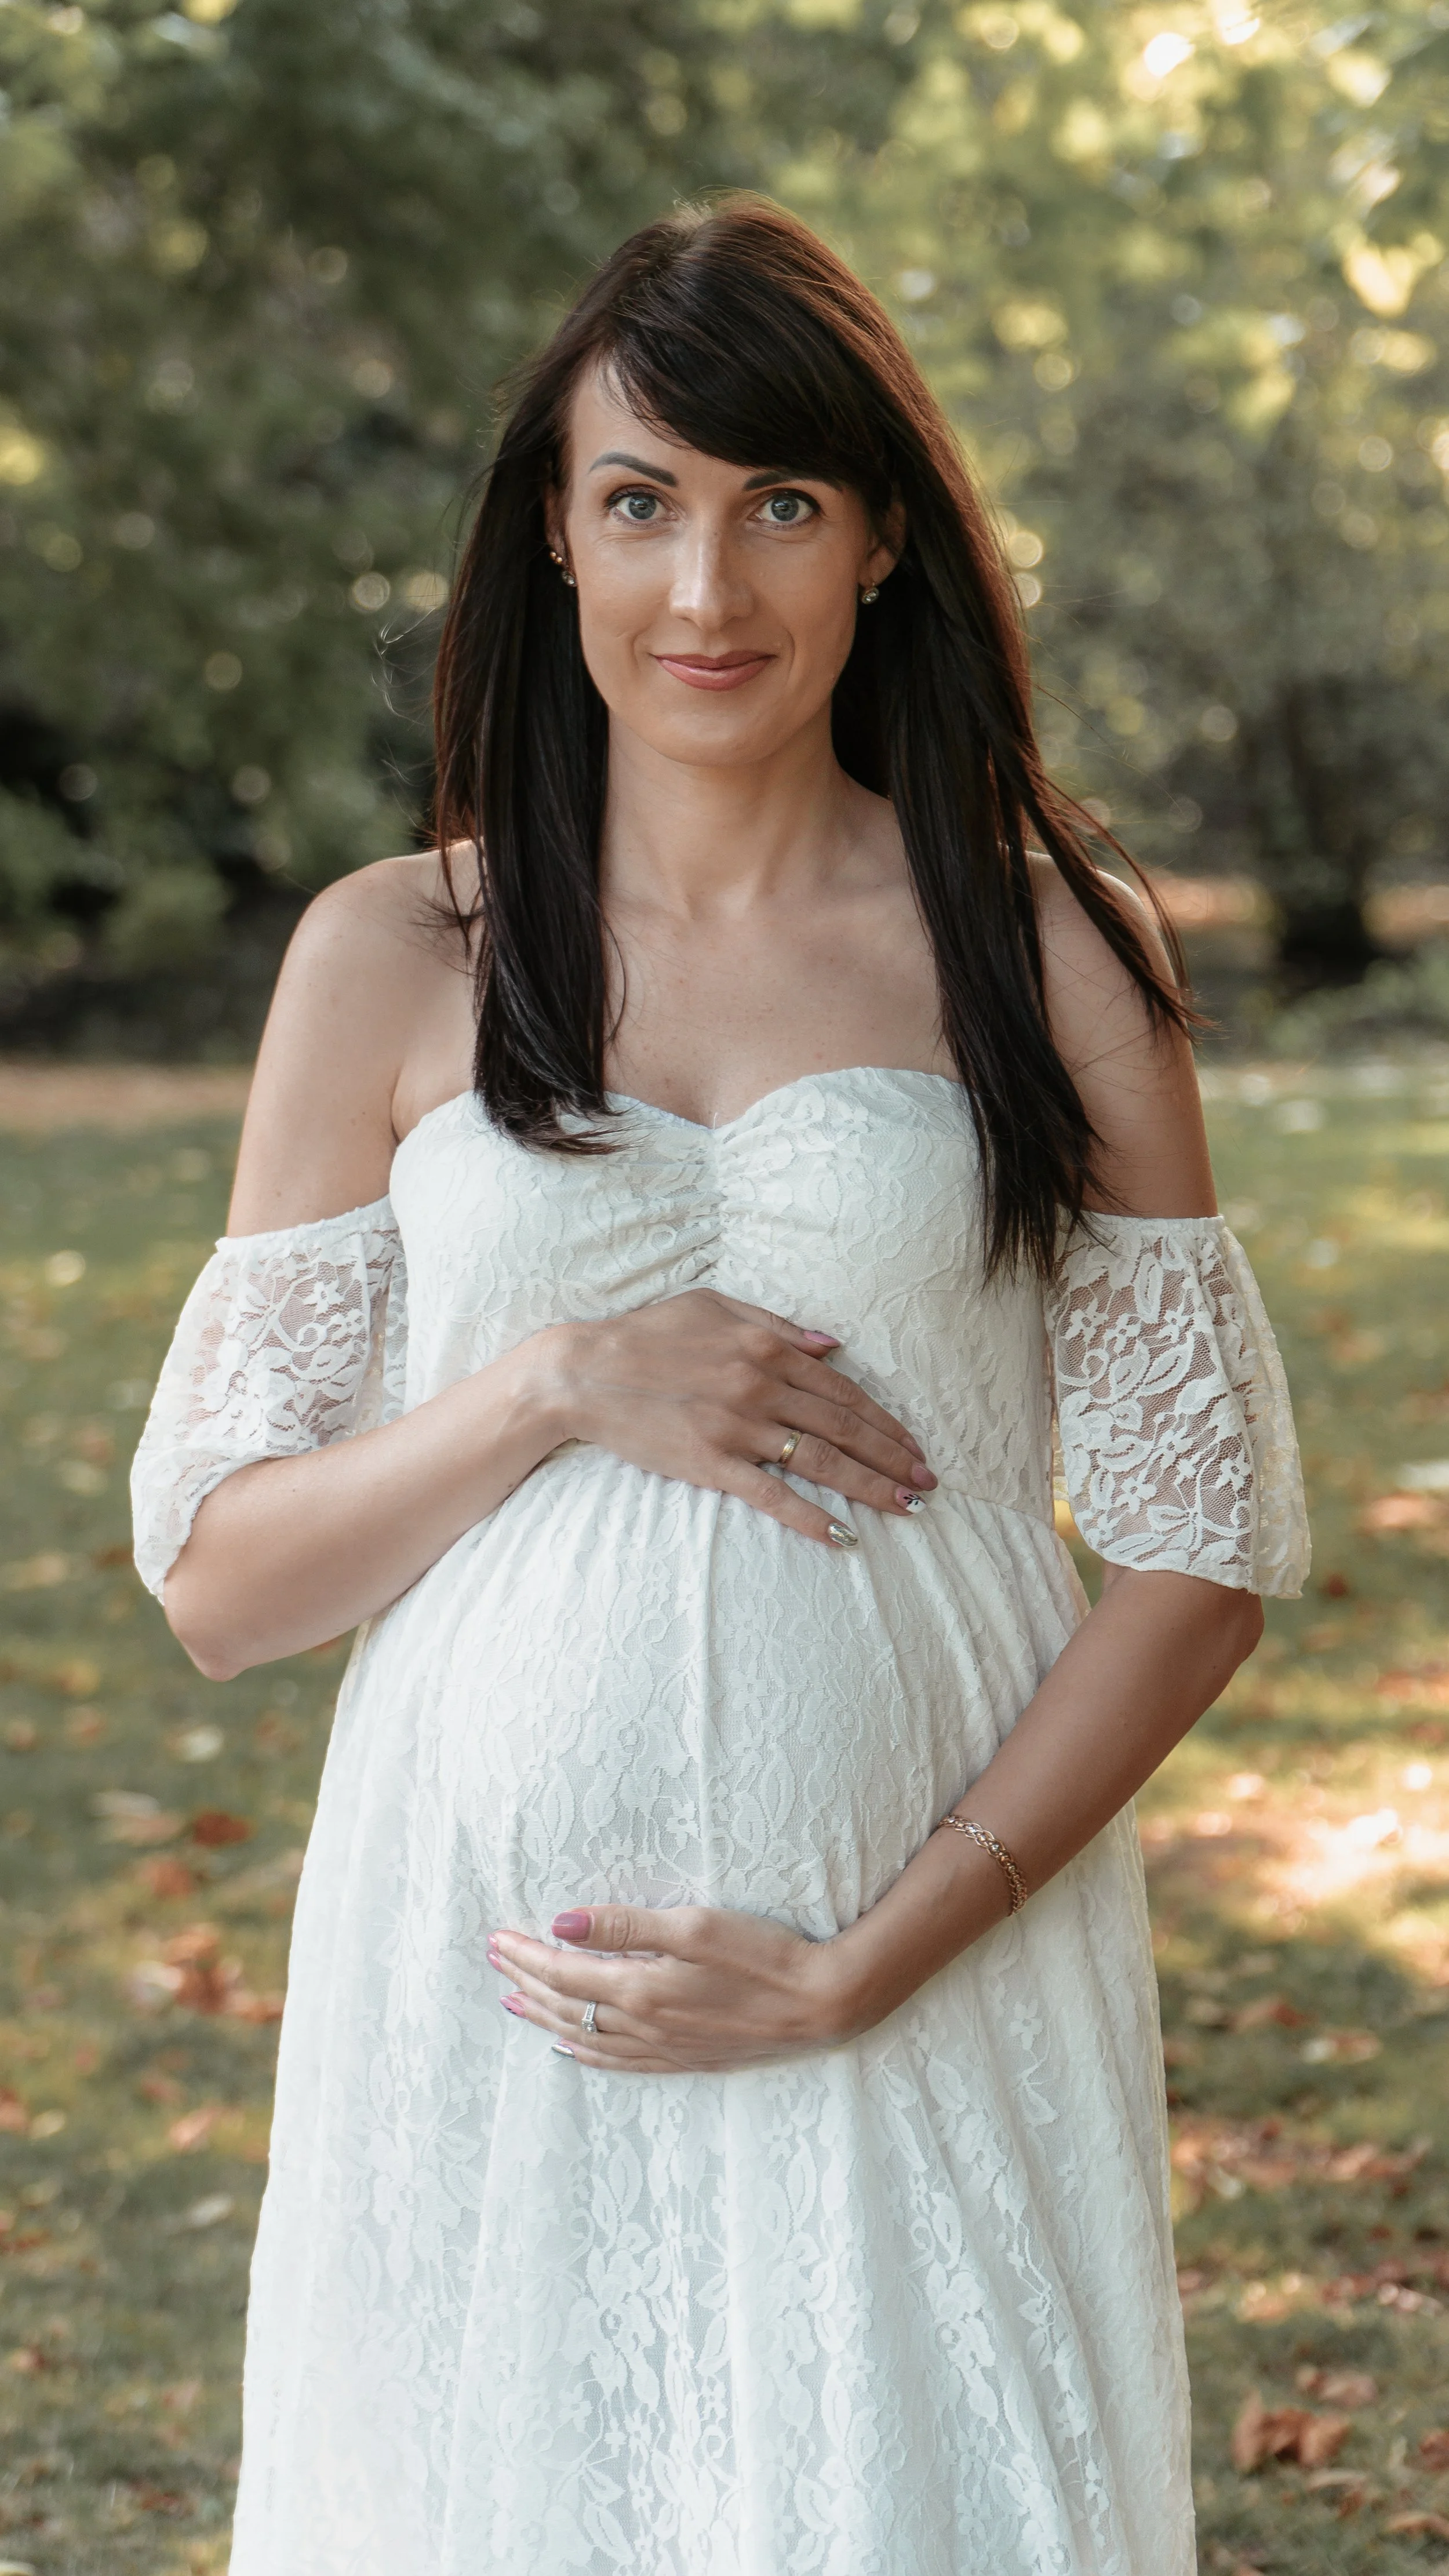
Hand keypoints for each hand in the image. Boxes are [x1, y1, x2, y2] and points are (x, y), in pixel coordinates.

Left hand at [487, 1902, 849, 2071]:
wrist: (820, 2004)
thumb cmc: (762, 1954)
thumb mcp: (694, 1925)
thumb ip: (624, 1925)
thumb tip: (560, 1924)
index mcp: (640, 1990)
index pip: (563, 1973)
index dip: (526, 1955)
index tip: (496, 1937)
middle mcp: (643, 2027)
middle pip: (566, 2005)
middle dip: (526, 1981)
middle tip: (496, 1960)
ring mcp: (663, 2049)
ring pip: (584, 2037)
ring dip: (545, 2017)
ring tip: (514, 2002)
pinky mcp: (685, 2059)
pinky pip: (617, 2063)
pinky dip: (584, 2052)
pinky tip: (571, 2046)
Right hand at [548, 1288, 934, 1544]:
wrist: (585, 1371)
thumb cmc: (647, 1334)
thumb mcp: (715, 1306)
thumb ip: (777, 1324)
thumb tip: (832, 1344)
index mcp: (767, 1347)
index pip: (842, 1389)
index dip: (884, 1420)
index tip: (913, 1444)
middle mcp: (761, 1385)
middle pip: (844, 1426)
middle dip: (892, 1456)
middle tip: (927, 1483)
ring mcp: (738, 1427)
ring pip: (821, 1460)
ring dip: (868, 1486)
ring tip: (904, 1506)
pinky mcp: (711, 1462)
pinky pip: (771, 1495)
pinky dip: (810, 1517)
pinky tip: (841, 1536)